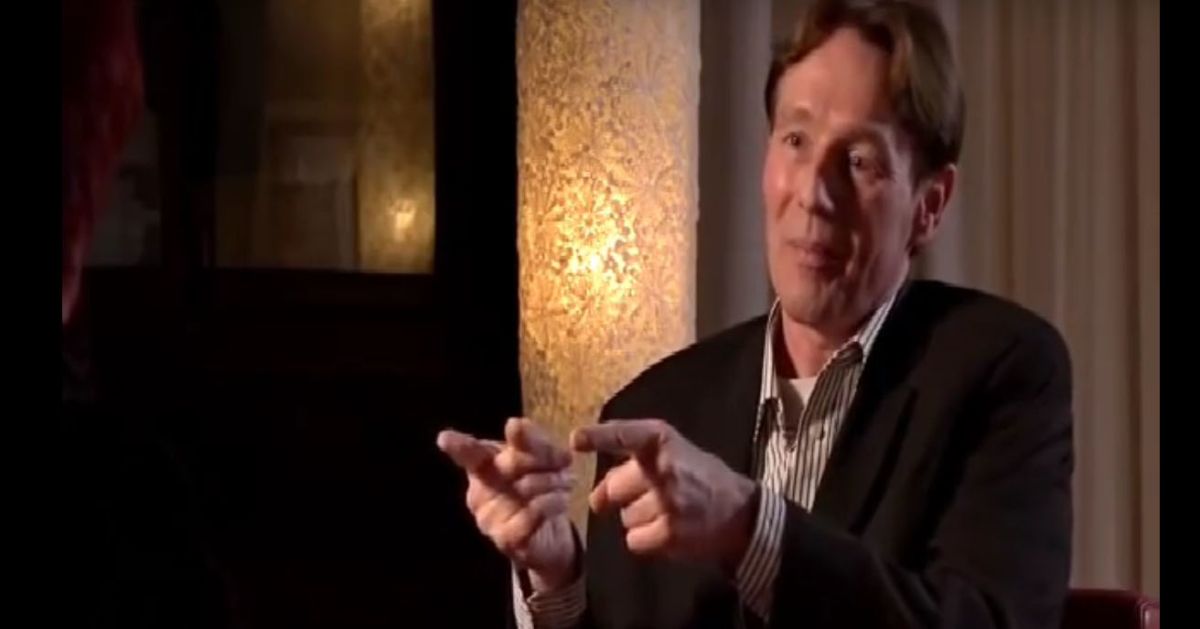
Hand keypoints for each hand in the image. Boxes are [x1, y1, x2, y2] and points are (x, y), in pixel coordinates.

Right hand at [437, 418, 579, 590]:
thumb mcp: (541, 458)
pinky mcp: (505, 538)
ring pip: (527, 487)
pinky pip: (534, 512)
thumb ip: (530, 440)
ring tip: (566, 483)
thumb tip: (513, 425)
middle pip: (509, 462)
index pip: (469, 453)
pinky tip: (561, 502)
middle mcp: (478, 492)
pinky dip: (554, 503)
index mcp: (482, 467)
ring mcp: (488, 518)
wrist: (553, 534)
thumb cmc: (541, 488)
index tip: (445, 439)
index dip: (458, 446)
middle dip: (543, 459)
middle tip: (565, 463)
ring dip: (555, 482)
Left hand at [571, 419, 757, 570]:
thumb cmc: (696, 477)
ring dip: (638, 517)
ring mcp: (668, 503)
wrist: (739, 513)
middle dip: (624, 494)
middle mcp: (665, 469)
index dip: (598, 437)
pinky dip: (645, 540)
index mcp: (663, 441)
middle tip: (653, 493)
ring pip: (624, 517)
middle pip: (614, 488)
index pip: (625, 435)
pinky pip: (634, 540)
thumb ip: (629, 468)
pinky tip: (668, 529)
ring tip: (667, 511)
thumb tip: (595, 500)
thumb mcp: (669, 456)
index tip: (575, 439)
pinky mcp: (670, 534)